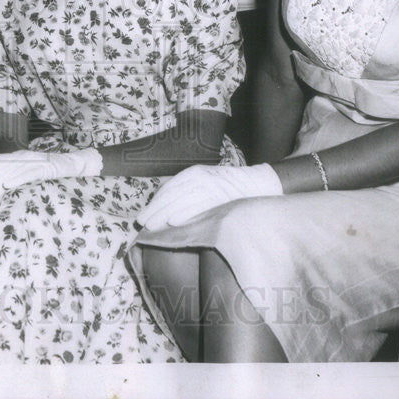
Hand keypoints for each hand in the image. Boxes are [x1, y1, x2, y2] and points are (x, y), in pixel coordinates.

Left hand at [0, 148, 102, 204]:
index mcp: (16, 157)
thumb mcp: (24, 163)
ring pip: (10, 171)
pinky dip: (17, 178)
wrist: (69, 162)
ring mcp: (32, 162)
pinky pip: (28, 174)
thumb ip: (6, 161)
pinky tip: (8, 184)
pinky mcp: (42, 168)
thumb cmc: (46, 165)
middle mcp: (21, 157)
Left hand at [136, 163, 282, 231]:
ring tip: (152, 225)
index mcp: (193, 173)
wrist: (256, 182)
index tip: (143, 216)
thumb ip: (187, 191)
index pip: (168, 189)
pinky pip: (199, 205)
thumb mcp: (204, 183)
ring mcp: (209, 186)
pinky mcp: (219, 195)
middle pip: (171, 195)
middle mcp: (198, 177)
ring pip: (181, 200)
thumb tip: (164, 204)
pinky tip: (174, 221)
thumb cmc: (228, 187)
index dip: (155, 203)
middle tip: (142, 224)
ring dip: (165, 213)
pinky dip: (186, 212)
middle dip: (155, 210)